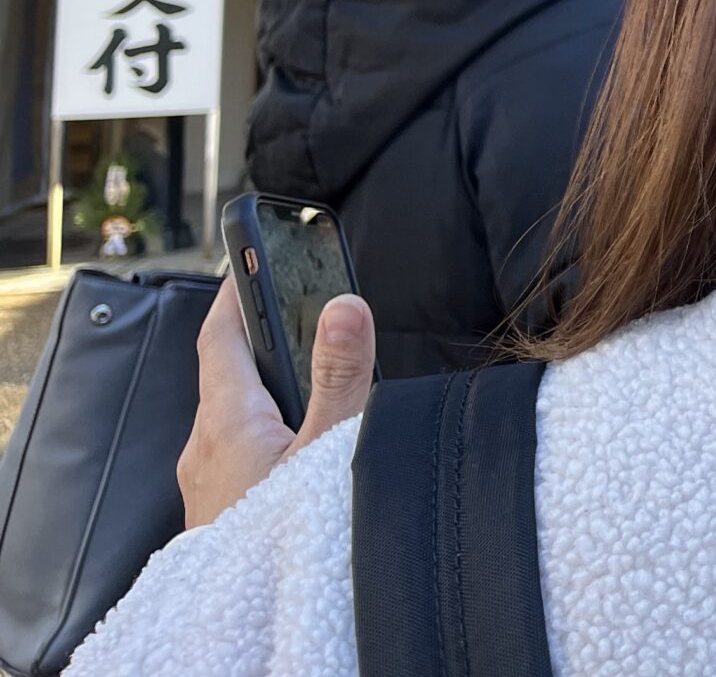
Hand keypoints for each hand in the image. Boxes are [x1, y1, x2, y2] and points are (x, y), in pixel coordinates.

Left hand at [178, 276, 373, 528]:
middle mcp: (206, 446)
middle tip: (297, 308)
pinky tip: (302, 442)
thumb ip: (341, 376)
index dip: (235, 293)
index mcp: (227, 420)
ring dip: (267, 385)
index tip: (253, 259)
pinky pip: (237, 447)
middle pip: (227, 373)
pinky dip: (266, 425)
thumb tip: (344, 303)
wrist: (248, 621)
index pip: (218, 337)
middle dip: (261, 338)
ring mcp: (208, 481)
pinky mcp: (220, 507)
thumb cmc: (286, 537)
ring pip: (233, 414)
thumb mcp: (329, 450)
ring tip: (311, 370)